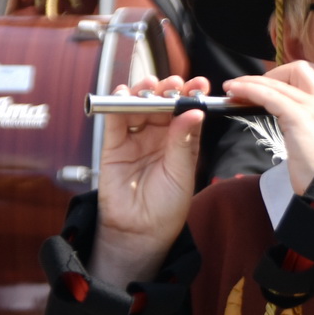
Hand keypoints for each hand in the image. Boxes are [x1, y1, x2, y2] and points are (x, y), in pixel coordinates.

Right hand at [94, 74, 208, 285]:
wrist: (140, 231)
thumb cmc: (167, 206)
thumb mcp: (181, 173)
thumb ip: (183, 142)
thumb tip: (193, 112)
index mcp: (181, 142)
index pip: (186, 112)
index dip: (191, 96)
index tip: (200, 84)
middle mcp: (158, 137)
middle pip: (161, 105)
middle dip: (168, 90)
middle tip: (175, 83)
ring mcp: (135, 139)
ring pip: (138, 108)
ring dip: (144, 92)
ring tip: (151, 85)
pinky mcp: (113, 146)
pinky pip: (114, 121)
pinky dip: (116, 105)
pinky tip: (123, 93)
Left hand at [224, 61, 313, 195]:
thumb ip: (313, 121)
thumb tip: (288, 115)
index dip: (291, 75)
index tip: (274, 84)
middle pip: (300, 68)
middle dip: (274, 74)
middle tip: (256, 86)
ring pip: (278, 82)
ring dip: (251, 81)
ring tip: (233, 87)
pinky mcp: (299, 117)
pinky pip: (269, 95)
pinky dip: (249, 90)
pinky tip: (235, 93)